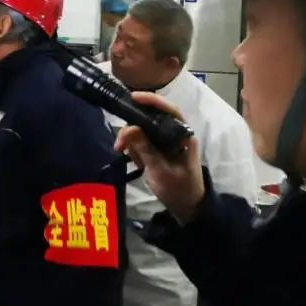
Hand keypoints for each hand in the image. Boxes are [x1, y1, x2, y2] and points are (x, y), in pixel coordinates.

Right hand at [114, 92, 205, 222]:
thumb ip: (146, 149)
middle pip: (151, 119)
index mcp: (184, 135)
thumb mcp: (161, 171)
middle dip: (132, 128)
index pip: (170, 110)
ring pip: (143, 130)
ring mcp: (166, 141)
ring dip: (131, 141)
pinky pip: (141, 142)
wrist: (187, 208)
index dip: (152, 101)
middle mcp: (175, 134)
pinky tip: (136, 163)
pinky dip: (134, 150)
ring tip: (124, 155)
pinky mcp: (158, 149)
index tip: (133, 98)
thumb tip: (130, 128)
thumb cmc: (179, 190)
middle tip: (119, 144)